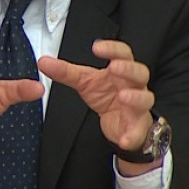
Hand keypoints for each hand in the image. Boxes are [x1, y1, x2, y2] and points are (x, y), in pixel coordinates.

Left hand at [37, 39, 154, 154]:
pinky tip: (124, 139)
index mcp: (121, 71)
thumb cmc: (106, 96)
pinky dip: (132, 136)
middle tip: (114, 67)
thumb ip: (65, 72)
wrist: (119, 124)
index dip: (112, 49)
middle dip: (128, 69)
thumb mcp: (85, 82)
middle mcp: (134, 86)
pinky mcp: (138, 127)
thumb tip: (43, 62)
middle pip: (140, 72)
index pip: (122, 54)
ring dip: (135, 97)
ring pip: (145, 98)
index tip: (97, 48)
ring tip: (123, 96)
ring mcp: (138, 106)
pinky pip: (138, 131)